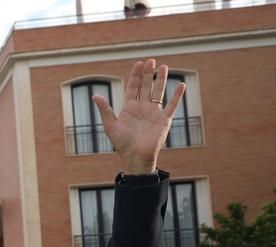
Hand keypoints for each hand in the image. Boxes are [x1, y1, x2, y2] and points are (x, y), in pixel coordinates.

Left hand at [91, 58, 184, 173]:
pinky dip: (176, 96)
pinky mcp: (164, 120)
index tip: (139, 63)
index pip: (133, 87)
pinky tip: (181, 84)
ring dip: (161, 80)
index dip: (136, 75)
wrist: (135, 157)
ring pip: (158, 92)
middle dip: (148, 74)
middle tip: (151, 61)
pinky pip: (172, 106)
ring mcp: (154, 112)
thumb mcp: (110, 125)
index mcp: (129, 107)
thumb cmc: (121, 144)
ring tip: (164, 66)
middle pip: (146, 86)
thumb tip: (95, 95)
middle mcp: (142, 107)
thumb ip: (105, 110)